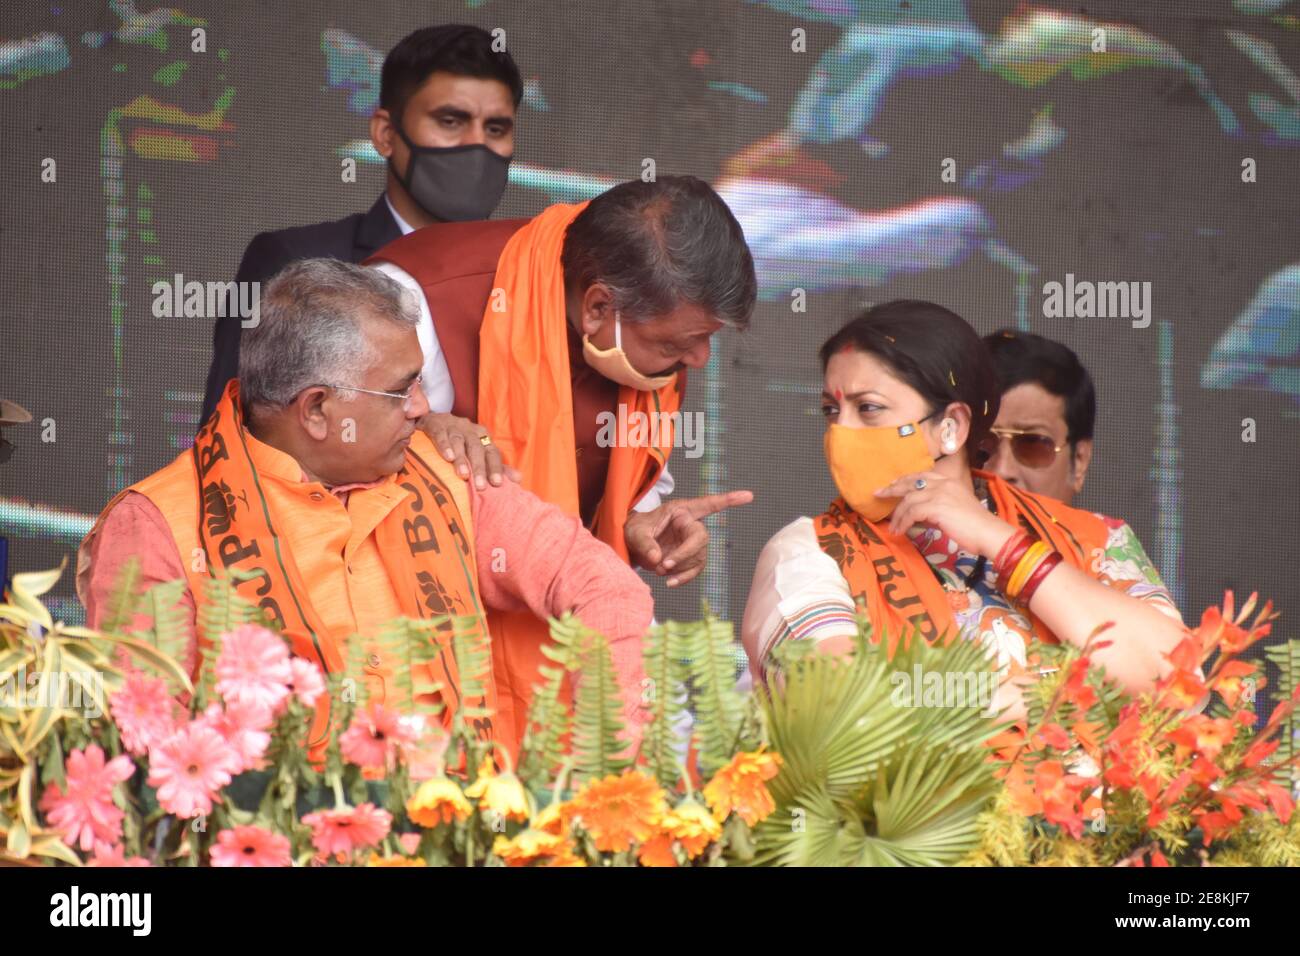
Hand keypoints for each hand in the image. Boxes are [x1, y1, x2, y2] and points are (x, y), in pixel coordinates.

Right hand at [419, 413, 521, 489]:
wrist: (431, 422)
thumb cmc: (459, 443)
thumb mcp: (477, 452)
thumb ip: (495, 466)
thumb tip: (519, 479)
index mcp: (482, 437)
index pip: (492, 453)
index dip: (495, 468)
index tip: (497, 484)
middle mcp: (470, 430)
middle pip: (477, 448)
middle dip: (479, 467)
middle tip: (480, 487)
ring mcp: (452, 426)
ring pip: (459, 441)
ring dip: (462, 458)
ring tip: (463, 475)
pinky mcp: (435, 424)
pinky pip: (440, 433)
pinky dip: (445, 445)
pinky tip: (448, 457)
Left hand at [624, 490, 753, 586]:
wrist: (631, 546)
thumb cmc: (634, 531)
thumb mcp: (634, 532)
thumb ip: (645, 544)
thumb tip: (657, 559)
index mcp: (680, 511)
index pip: (707, 504)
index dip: (728, 500)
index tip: (749, 496)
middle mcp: (689, 525)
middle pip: (701, 538)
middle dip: (685, 554)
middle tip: (664, 565)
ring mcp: (691, 543)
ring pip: (699, 557)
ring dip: (680, 568)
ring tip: (659, 570)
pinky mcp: (689, 559)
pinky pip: (695, 570)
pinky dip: (683, 578)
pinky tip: (670, 583)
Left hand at [875, 471, 1014, 557]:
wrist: (989, 532)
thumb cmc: (976, 525)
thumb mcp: (957, 508)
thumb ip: (940, 504)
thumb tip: (921, 513)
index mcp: (949, 481)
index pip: (921, 476)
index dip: (904, 480)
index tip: (892, 486)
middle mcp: (943, 483)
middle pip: (910, 482)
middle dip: (892, 489)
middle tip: (878, 494)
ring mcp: (939, 494)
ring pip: (908, 500)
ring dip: (897, 515)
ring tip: (892, 527)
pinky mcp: (936, 507)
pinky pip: (912, 513)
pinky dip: (903, 523)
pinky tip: (900, 531)